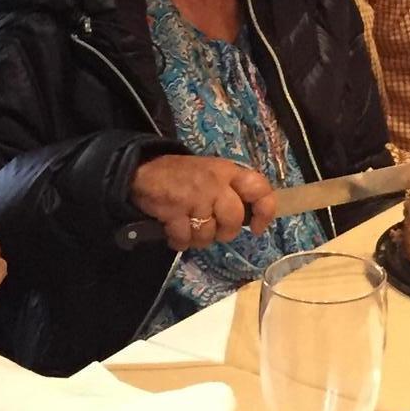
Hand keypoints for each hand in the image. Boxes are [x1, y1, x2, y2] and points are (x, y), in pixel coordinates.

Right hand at [130, 154, 276, 250]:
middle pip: (233, 220)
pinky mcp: (174, 210)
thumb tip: (249, 217)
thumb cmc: (183, 174)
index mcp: (228, 172)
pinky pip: (185, 239)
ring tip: (189, 226)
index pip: (259, 188)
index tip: (256, 228)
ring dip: (198, 238)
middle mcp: (215, 183)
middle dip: (224, 232)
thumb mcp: (213, 172)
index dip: (264, 211)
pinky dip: (179, 241)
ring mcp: (194, 197)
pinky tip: (174, 230)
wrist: (144, 170)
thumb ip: (231, 190)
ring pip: (208, 234)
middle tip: (213, 228)